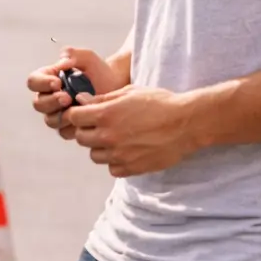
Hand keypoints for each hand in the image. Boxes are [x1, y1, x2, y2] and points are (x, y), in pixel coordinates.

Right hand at [28, 47, 125, 139]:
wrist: (115, 87)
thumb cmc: (99, 71)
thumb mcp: (87, 57)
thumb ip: (72, 54)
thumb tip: (60, 63)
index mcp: (48, 79)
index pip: (34, 82)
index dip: (42, 83)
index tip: (57, 82)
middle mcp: (49, 97)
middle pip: (39, 104)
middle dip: (51, 101)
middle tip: (67, 97)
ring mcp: (58, 113)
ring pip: (50, 120)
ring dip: (61, 115)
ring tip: (77, 108)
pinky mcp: (69, 126)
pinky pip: (64, 131)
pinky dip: (73, 127)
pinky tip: (84, 119)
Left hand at [65, 85, 200, 177]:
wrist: (186, 123)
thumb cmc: (160, 103)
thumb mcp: (129, 92)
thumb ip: (102, 99)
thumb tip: (81, 101)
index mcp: (105, 114)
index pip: (73, 118)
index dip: (77, 114)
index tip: (84, 114)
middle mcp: (109, 136)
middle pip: (81, 138)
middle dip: (87, 130)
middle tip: (101, 126)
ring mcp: (119, 155)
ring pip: (94, 155)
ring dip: (100, 147)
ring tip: (116, 139)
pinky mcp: (131, 168)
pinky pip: (112, 169)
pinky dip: (116, 161)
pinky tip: (127, 151)